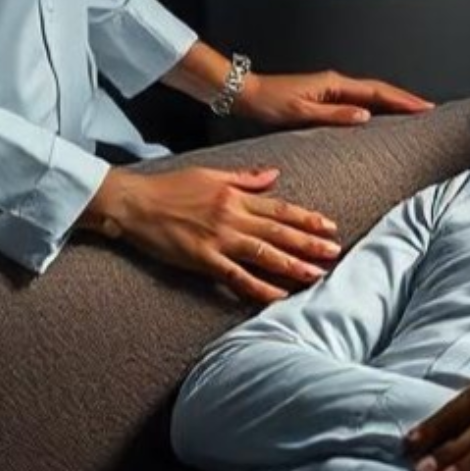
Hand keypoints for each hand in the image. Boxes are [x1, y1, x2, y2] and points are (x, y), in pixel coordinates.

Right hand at [88, 165, 343, 305]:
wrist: (135, 203)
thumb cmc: (170, 186)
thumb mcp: (211, 174)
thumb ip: (245, 178)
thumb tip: (274, 174)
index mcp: (235, 195)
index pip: (280, 208)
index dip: (307, 218)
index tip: (330, 227)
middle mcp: (232, 217)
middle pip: (278, 232)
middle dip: (309, 243)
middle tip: (335, 253)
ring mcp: (218, 239)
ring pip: (263, 254)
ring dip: (291, 266)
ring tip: (315, 275)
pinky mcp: (202, 259)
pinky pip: (235, 277)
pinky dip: (257, 288)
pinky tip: (277, 296)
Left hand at [235, 69, 432, 128]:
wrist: (246, 94)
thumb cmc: (269, 103)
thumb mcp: (300, 112)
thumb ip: (333, 115)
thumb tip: (366, 115)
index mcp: (334, 84)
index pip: (377, 92)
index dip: (403, 100)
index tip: (424, 107)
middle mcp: (335, 83)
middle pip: (379, 90)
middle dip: (405, 98)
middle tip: (429, 109)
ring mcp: (331, 89)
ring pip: (370, 94)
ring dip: (392, 102)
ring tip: (413, 112)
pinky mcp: (324, 97)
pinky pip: (358, 100)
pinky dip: (376, 105)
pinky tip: (381, 116)